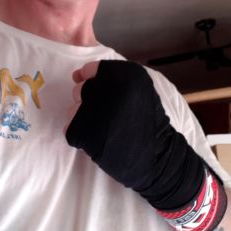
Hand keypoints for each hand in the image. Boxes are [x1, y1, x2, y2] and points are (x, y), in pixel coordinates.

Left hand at [65, 60, 225, 230]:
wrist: (159, 160)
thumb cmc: (148, 125)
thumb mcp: (140, 90)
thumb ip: (111, 79)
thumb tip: (77, 75)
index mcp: (126, 74)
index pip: (91, 70)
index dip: (90, 81)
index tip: (98, 94)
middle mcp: (109, 87)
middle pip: (80, 90)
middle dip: (89, 104)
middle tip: (109, 119)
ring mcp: (96, 110)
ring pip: (73, 110)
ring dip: (84, 122)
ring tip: (107, 132)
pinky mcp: (85, 132)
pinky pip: (71, 130)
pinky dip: (81, 138)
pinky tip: (100, 142)